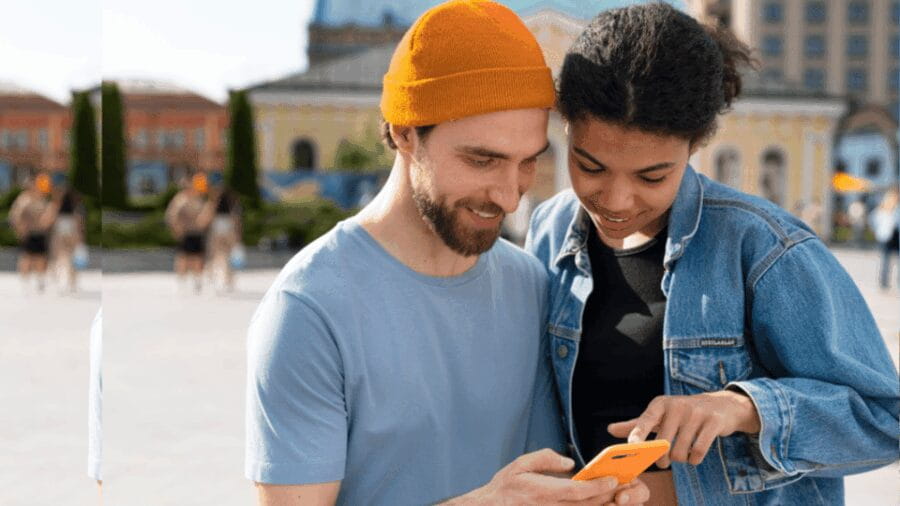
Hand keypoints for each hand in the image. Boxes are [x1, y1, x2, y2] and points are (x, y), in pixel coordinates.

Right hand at [449, 449, 649, 504]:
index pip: (576, 491)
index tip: (613, 479)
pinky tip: (604, 503)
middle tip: (629, 487)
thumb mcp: (520, 464)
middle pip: (587, 505)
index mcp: (544, 492)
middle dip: (610, 496)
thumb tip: (569, 463)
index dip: (597, 486)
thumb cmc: (506, 486)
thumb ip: (545, 459)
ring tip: (623, 497)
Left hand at [608, 391, 760, 467]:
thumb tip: (609, 429)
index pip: (645, 421)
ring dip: (680, 459)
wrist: (722, 405)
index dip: (638, 435)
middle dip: (662, 459)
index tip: (633, 447)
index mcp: (660, 404)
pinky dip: (694, 460)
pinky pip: (698, 452)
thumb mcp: (660, 415)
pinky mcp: (713, 422)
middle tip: (664, 461)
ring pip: (680, 451)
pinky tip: (694, 456)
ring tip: (682, 455)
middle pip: (663, 444)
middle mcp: (677, 406)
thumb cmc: (683, 414)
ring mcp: (696, 413)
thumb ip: (636, 424)